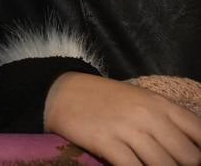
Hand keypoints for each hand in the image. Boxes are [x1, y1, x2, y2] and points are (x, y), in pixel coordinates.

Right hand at [45, 72, 200, 164]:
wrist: (61, 91)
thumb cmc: (107, 100)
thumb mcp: (143, 102)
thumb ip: (169, 123)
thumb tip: (193, 154)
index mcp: (162, 105)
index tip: (193, 162)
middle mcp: (149, 116)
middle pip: (189, 157)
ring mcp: (127, 129)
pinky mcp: (106, 142)